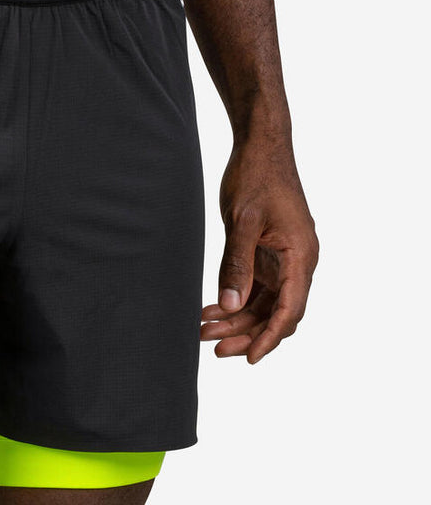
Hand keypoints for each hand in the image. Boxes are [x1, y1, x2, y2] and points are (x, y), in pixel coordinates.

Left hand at [201, 139, 318, 363]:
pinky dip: (235, 299)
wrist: (260, 146)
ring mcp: (283, 259)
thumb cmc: (255, 176)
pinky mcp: (268, 253)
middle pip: (276, 312)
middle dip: (246, 333)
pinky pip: (255, 287)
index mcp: (301, 256)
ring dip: (236, 319)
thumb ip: (237, 263)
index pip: (290, 309)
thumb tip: (230, 305)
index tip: (249, 358)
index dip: (269, 337)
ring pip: (264, 302)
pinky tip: (211, 310)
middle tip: (212, 348)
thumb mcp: (242, 220)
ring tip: (203, 331)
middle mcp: (297, 263)